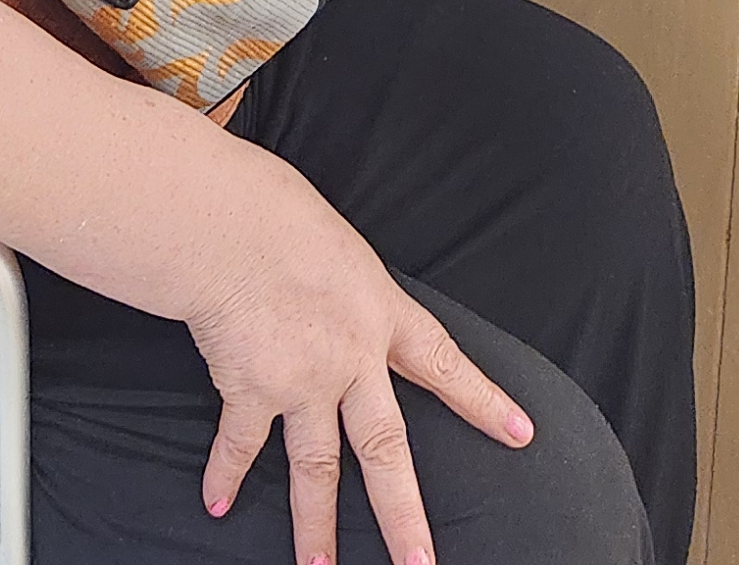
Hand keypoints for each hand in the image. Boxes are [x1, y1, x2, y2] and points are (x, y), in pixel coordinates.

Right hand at [187, 170, 526, 564]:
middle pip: (386, 449)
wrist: (226, 222)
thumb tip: (333, 291)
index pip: (444, 364)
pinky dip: (225, 474)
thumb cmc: (274, 209)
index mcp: (381, 313)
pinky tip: (218, 503)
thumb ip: (344, 283)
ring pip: (316, 468)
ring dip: (316, 526)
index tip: (520, 434)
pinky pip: (241, 443)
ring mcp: (303, 381)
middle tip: (421, 564)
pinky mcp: (251, 389)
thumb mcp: (336, 240)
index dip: (483, 399)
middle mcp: (351, 359)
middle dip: (404, 514)